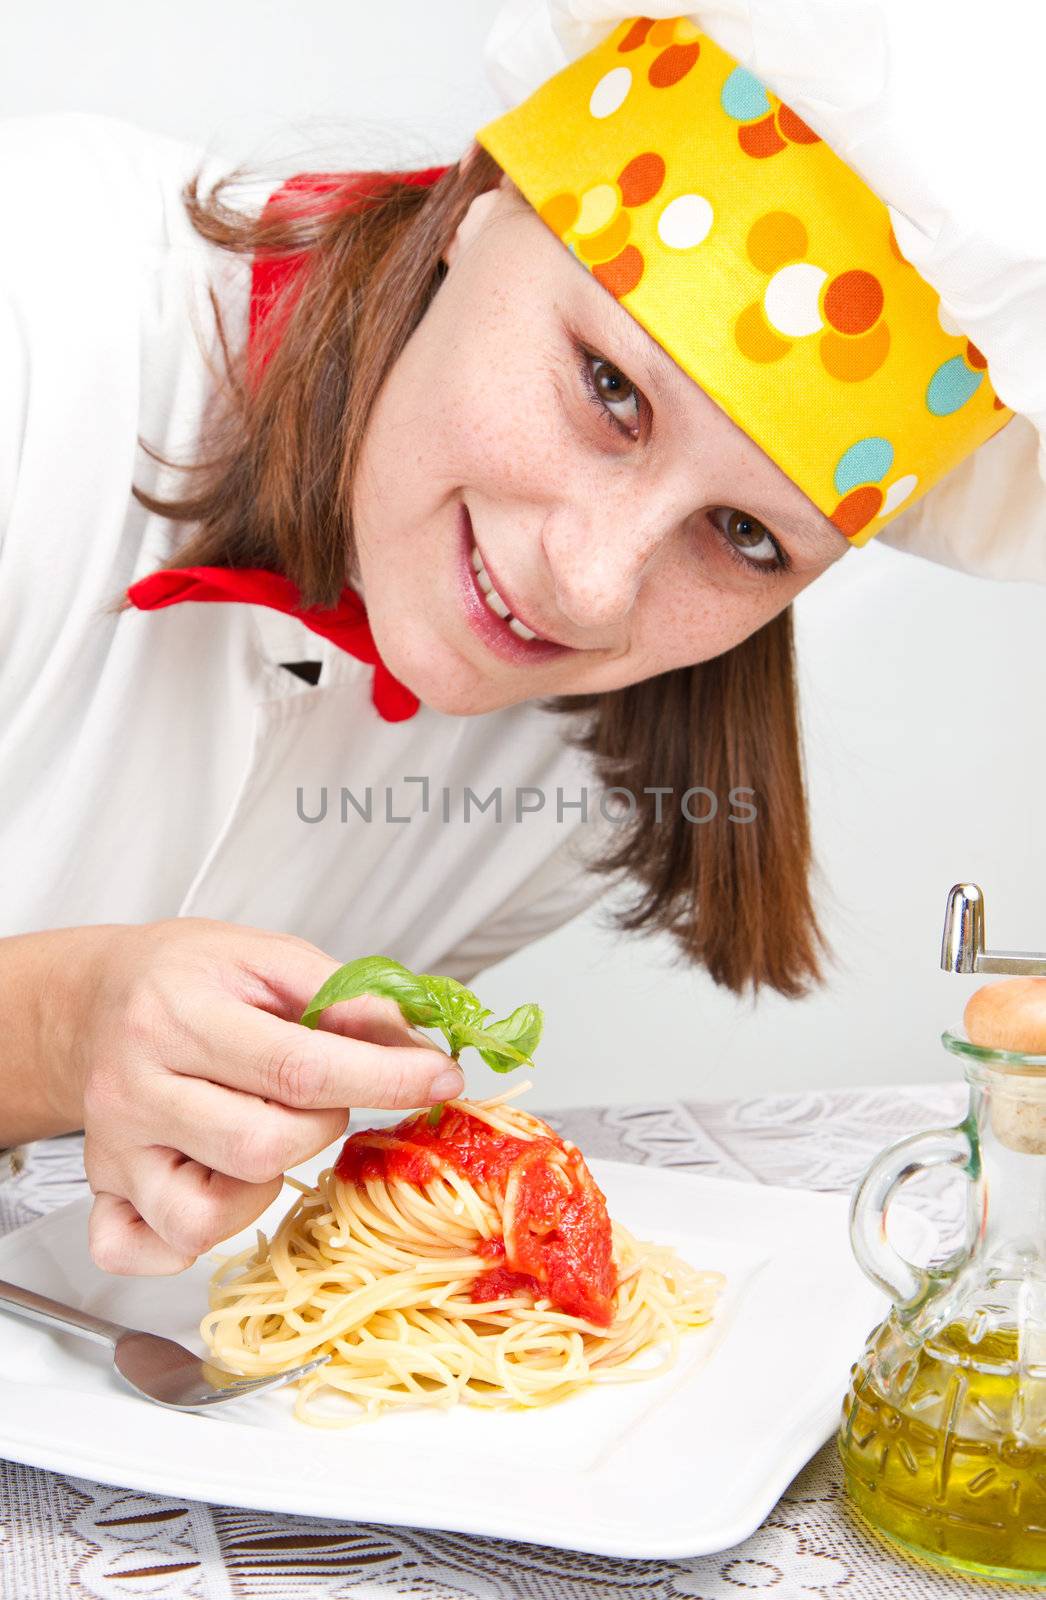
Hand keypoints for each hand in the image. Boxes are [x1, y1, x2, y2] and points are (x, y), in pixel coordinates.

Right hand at [65, 918, 461, 1274]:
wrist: (97, 997)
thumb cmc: (187, 976)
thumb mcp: (270, 957)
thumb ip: (349, 999)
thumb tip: (421, 1047)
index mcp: (176, 1014)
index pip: (298, 1068)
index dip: (385, 1079)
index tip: (440, 1077)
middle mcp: (134, 1087)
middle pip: (261, 1149)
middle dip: (320, 1127)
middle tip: (316, 1095)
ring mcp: (113, 1150)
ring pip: (205, 1217)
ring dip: (259, 1186)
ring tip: (257, 1132)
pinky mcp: (104, 1192)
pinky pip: (146, 1253)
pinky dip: (188, 1241)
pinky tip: (213, 1187)